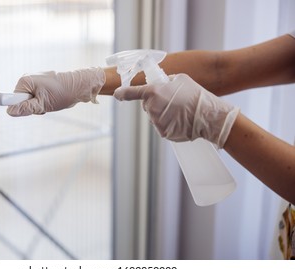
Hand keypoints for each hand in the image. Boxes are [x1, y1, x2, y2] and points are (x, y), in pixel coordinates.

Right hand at [7, 67, 104, 115]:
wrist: (78, 86)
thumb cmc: (62, 92)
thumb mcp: (42, 104)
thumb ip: (25, 108)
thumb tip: (10, 112)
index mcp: (25, 81)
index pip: (12, 99)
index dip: (22, 107)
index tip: (34, 107)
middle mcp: (27, 78)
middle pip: (21, 100)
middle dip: (32, 106)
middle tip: (44, 105)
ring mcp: (34, 80)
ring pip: (29, 100)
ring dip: (38, 105)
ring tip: (50, 101)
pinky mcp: (40, 84)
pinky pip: (36, 97)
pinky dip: (42, 101)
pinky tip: (51, 99)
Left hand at [114, 73, 239, 147]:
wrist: (207, 116)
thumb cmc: (195, 95)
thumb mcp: (181, 79)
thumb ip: (166, 81)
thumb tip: (162, 83)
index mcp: (153, 92)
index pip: (132, 93)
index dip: (123, 93)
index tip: (117, 94)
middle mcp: (151, 107)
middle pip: (147, 105)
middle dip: (155, 103)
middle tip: (173, 102)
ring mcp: (156, 121)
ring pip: (154, 117)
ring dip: (162, 114)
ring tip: (180, 112)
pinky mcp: (162, 132)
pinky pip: (161, 127)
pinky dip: (168, 124)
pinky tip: (180, 121)